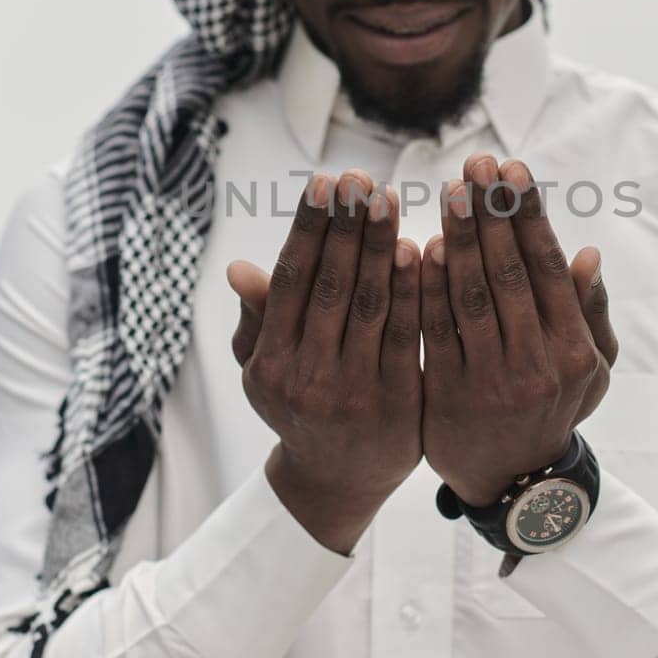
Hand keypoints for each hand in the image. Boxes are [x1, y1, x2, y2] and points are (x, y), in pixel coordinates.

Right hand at [226, 171, 421, 552]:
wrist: (337, 480)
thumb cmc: (299, 405)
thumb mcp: (265, 368)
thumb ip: (258, 318)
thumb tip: (236, 269)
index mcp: (271, 362)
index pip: (291, 281)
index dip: (308, 228)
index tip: (324, 182)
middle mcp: (308, 376)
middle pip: (331, 286)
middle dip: (347, 226)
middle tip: (360, 177)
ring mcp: (353, 390)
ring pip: (370, 305)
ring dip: (380, 247)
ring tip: (389, 199)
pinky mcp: (397, 402)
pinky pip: (406, 336)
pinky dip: (412, 291)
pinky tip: (422, 250)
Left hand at [420, 154, 617, 506]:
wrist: (515, 482)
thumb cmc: (555, 406)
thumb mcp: (591, 370)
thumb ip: (590, 312)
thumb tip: (587, 253)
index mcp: (573, 351)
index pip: (547, 269)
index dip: (528, 217)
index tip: (512, 169)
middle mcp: (536, 365)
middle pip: (510, 275)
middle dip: (492, 215)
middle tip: (476, 164)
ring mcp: (491, 382)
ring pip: (472, 299)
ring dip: (460, 240)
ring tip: (450, 191)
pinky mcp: (449, 396)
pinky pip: (435, 332)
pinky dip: (428, 289)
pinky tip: (420, 248)